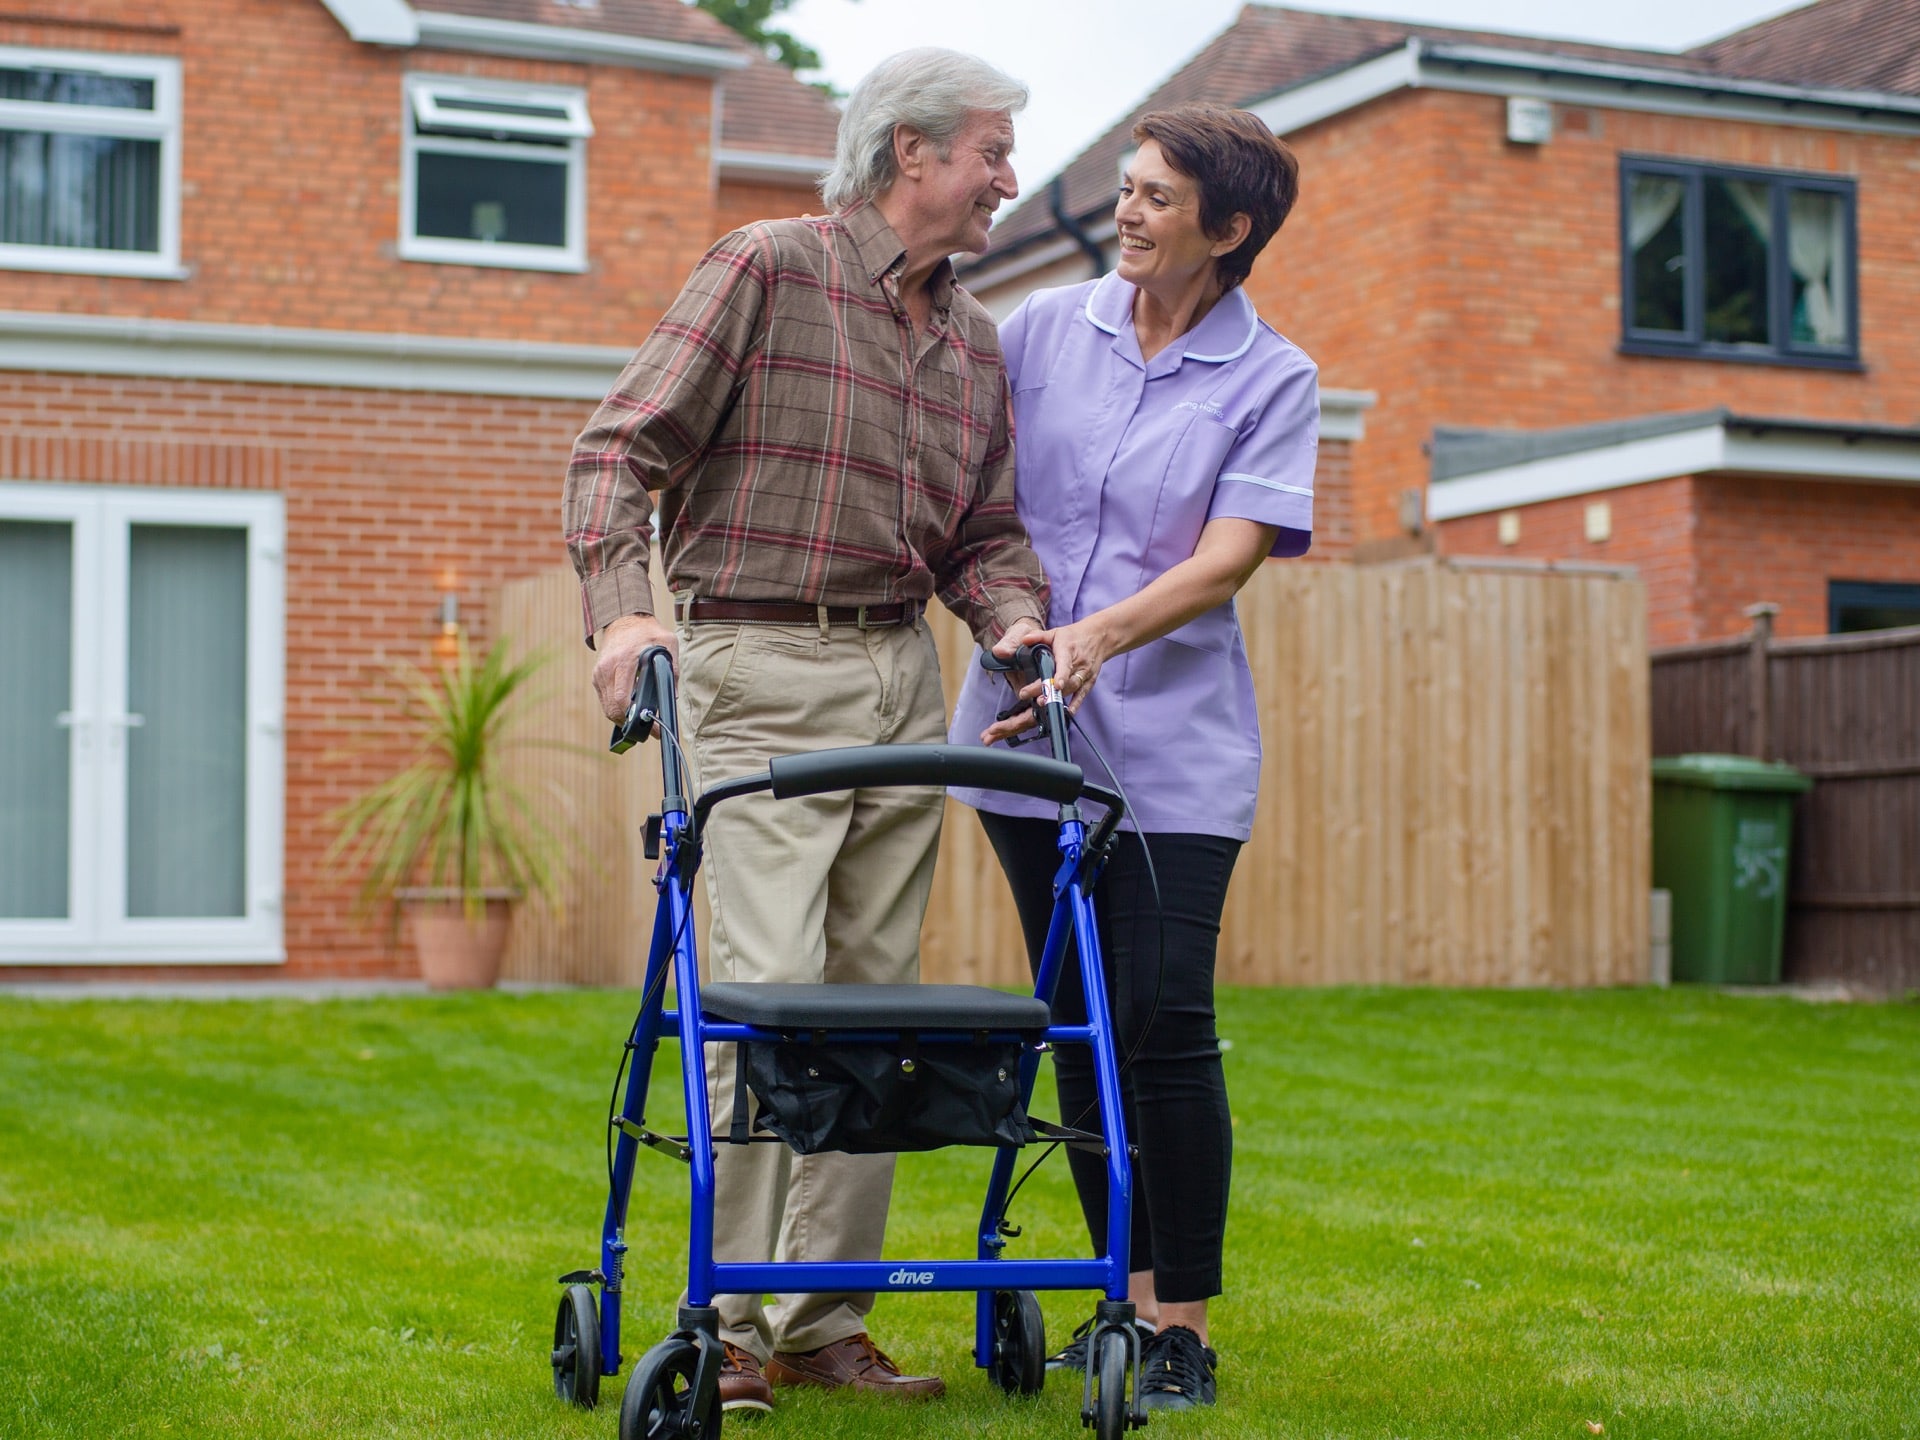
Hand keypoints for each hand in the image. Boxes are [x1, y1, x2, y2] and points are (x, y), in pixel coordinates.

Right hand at [591, 613, 677, 722]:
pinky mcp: (596, 676)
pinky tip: (630, 710)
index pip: (622, 698)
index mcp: (624, 660)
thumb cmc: (647, 632)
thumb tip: (672, 695)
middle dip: (630, 723)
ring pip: (607, 707)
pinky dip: (616, 709)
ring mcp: (599, 673)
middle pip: (613, 708)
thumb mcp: (667, 643)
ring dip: (623, 719)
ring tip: (641, 723)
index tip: (651, 726)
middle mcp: (607, 668)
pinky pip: (605, 700)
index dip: (635, 717)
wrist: (623, 619)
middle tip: (648, 731)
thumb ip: (672, 668)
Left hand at [979, 618, 1107, 743]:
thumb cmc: (1074, 636)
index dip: (1060, 675)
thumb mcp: (1056, 632)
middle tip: (1035, 699)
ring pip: (1072, 688)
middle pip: (1065, 680)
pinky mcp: (1089, 681)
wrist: (1099, 637)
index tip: (1054, 685)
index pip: (1064, 664)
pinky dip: (1076, 703)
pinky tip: (1068, 712)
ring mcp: (1085, 673)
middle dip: (1050, 690)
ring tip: (1043, 704)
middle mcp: (1078, 663)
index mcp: (1068, 650)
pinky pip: (1082, 694)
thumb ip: (1039, 636)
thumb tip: (1024, 639)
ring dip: (1060, 698)